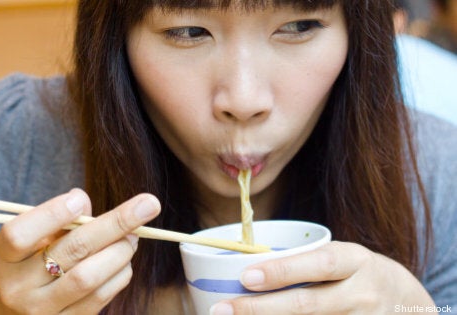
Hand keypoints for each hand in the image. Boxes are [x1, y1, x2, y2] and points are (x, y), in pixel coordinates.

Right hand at [0, 188, 160, 314]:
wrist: (25, 311)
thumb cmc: (35, 261)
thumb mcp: (36, 237)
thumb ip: (58, 217)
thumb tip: (84, 201)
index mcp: (4, 257)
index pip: (20, 234)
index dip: (51, 214)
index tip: (81, 199)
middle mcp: (18, 288)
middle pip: (71, 251)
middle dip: (114, 224)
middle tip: (147, 205)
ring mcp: (42, 311)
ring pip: (90, 277)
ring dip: (121, 250)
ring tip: (133, 235)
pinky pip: (101, 296)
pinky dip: (120, 272)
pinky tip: (123, 258)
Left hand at [211, 241, 435, 314]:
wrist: (404, 299)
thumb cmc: (352, 272)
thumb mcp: (338, 257)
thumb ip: (302, 262)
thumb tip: (242, 269)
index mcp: (354, 261)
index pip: (318, 265)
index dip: (282, 272)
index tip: (245, 276)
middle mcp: (362, 293)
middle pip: (307, 305)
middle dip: (260, 309)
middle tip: (222, 310)